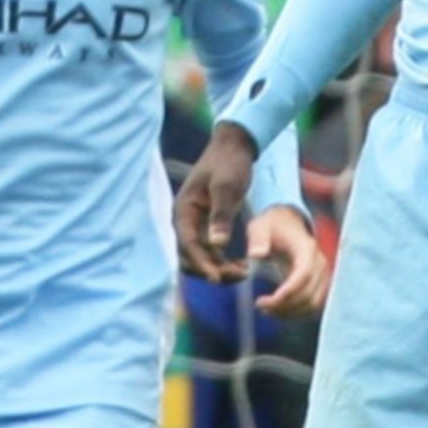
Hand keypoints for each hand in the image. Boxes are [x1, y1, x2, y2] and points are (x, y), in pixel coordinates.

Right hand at [174, 122, 258, 280]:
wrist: (234, 147)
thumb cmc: (229, 164)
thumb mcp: (227, 187)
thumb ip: (221, 215)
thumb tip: (216, 245)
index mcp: (183, 211)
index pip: (187, 245)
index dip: (201, 264)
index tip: (218, 279)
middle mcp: (183, 221)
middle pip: (189, 257)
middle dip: (211, 270)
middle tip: (240, 276)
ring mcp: (193, 225)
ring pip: (199, 258)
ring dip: (218, 269)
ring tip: (244, 273)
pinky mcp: (205, 227)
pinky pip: (209, 253)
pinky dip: (222, 262)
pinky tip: (242, 266)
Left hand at [245, 203, 330, 317]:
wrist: (287, 223)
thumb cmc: (271, 226)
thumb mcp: (260, 226)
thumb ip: (258, 239)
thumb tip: (257, 254)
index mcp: (307, 248)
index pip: (304, 275)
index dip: (288, 293)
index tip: (266, 302)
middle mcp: (319, 263)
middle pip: (309, 294)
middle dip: (284, 306)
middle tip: (259, 305)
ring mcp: (322, 275)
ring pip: (313, 304)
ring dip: (290, 313)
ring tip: (266, 309)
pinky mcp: (319, 284)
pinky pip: (312, 305)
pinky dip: (295, 312)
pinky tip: (276, 310)